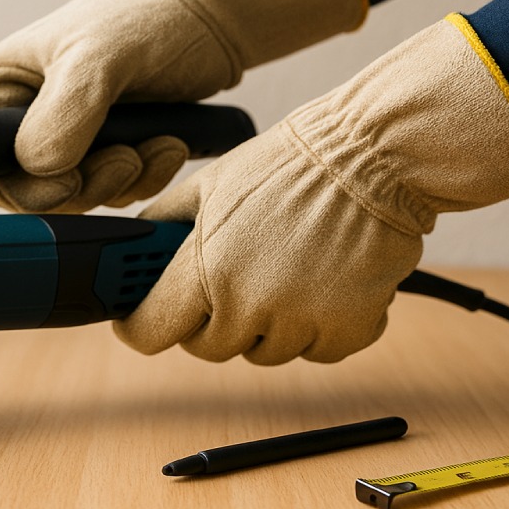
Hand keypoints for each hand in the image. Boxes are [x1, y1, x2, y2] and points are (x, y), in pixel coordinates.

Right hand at [0, 0, 366, 212]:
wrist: (206, 15)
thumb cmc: (144, 15)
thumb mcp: (99, 55)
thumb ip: (64, 111)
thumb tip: (40, 164)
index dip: (15, 186)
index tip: (66, 181)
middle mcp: (22, 117)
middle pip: (27, 191)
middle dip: (84, 186)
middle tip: (125, 159)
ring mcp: (63, 138)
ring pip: (74, 197)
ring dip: (122, 180)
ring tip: (157, 142)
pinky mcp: (101, 152)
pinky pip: (111, 191)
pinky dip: (144, 178)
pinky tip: (168, 143)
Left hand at [114, 17, 508, 363]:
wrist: (375, 157)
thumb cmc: (289, 165)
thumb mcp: (208, 184)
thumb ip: (164, 224)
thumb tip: (133, 247)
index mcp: (205, 267)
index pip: (151, 331)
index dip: (141, 326)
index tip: (140, 322)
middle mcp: (249, 304)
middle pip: (207, 347)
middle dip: (209, 320)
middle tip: (227, 281)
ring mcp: (301, 322)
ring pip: (264, 351)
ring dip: (266, 323)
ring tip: (284, 269)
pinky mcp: (347, 331)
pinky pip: (316, 350)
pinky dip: (317, 327)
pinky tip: (322, 282)